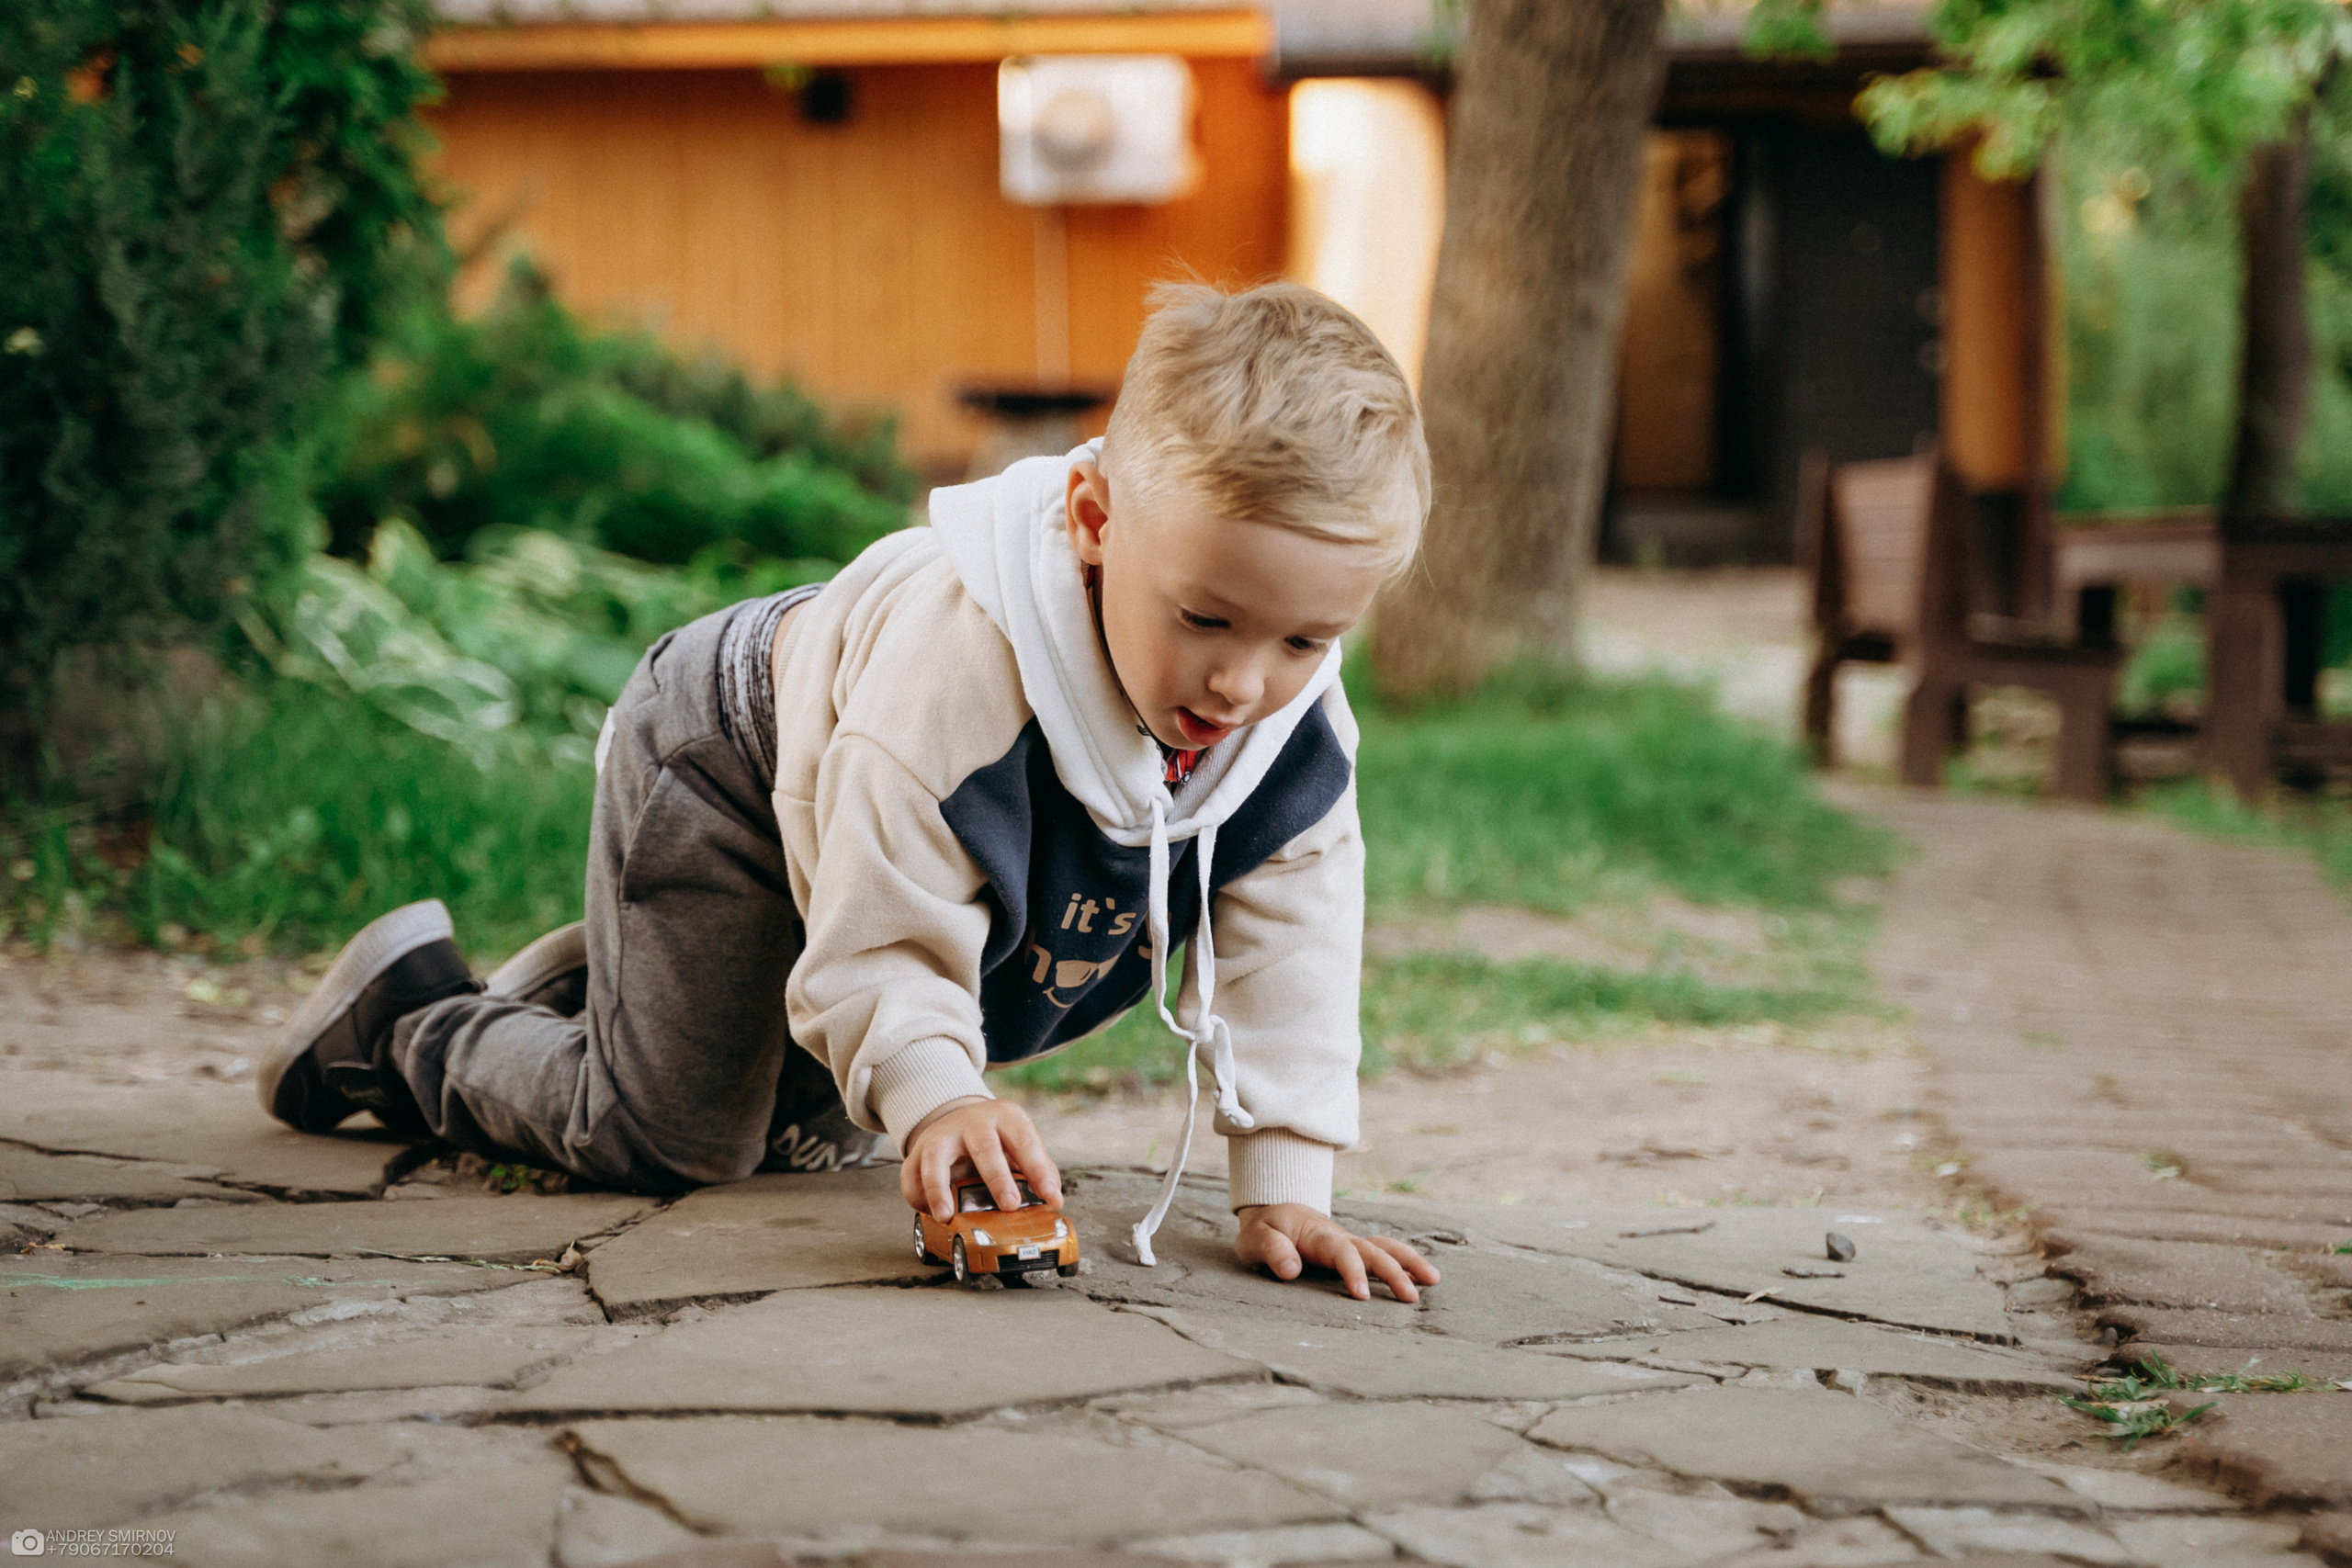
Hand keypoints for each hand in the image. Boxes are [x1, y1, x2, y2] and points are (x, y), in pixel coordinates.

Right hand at [900, 1096, 1061, 1220]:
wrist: (958, 1119)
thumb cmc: (997, 1140)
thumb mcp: (1021, 1145)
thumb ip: (1039, 1169)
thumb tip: (1053, 1200)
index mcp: (1005, 1117)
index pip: (1024, 1140)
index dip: (1038, 1169)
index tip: (1050, 1196)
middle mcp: (973, 1121)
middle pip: (984, 1145)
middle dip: (997, 1177)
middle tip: (1010, 1206)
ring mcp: (943, 1134)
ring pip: (935, 1157)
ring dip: (939, 1188)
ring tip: (947, 1216)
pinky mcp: (919, 1150)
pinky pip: (911, 1173)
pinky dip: (918, 1195)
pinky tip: (931, 1212)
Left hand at [1234, 1203, 1439, 1302]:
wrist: (1273, 1210)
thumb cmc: (1264, 1229)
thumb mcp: (1255, 1238)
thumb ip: (1271, 1250)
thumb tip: (1292, 1269)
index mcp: (1318, 1235)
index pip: (1341, 1252)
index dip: (1353, 1271)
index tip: (1363, 1295)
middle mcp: (1340, 1237)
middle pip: (1373, 1251)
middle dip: (1393, 1273)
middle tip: (1411, 1298)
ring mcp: (1350, 1243)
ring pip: (1385, 1248)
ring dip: (1409, 1262)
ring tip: (1434, 1280)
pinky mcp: (1353, 1251)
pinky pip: (1383, 1252)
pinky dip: (1405, 1261)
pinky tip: (1423, 1276)